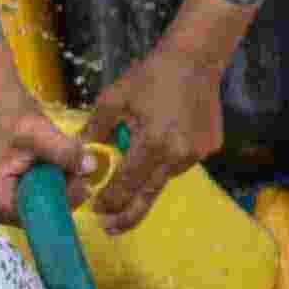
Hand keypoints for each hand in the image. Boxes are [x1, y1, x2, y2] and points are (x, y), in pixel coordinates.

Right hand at [0, 40, 96, 213]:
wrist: (5, 107)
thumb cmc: (15, 118)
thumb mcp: (39, 132)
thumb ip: (64, 150)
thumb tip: (90, 166)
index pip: (32, 215)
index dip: (60, 203)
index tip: (82, 185)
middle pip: (38, 216)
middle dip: (63, 196)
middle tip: (79, 173)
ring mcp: (4, 205)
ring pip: (43, 210)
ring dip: (63, 192)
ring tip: (71, 168)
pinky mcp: (15, 198)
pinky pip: (43, 202)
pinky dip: (58, 189)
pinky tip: (63, 171)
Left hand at [78, 0, 241, 228]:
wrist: (196, 59)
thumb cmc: (151, 76)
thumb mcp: (114, 99)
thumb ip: (95, 131)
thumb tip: (78, 156)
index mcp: (153, 144)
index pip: (126, 184)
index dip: (109, 200)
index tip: (96, 210)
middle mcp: (178, 156)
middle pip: (148, 195)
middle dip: (128, 214)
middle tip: (111, 229)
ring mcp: (198, 155)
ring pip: (165, 177)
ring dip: (148, 178)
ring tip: (136, 169)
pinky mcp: (210, 149)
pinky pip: (182, 163)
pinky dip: (168, 160)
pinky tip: (164, 141)